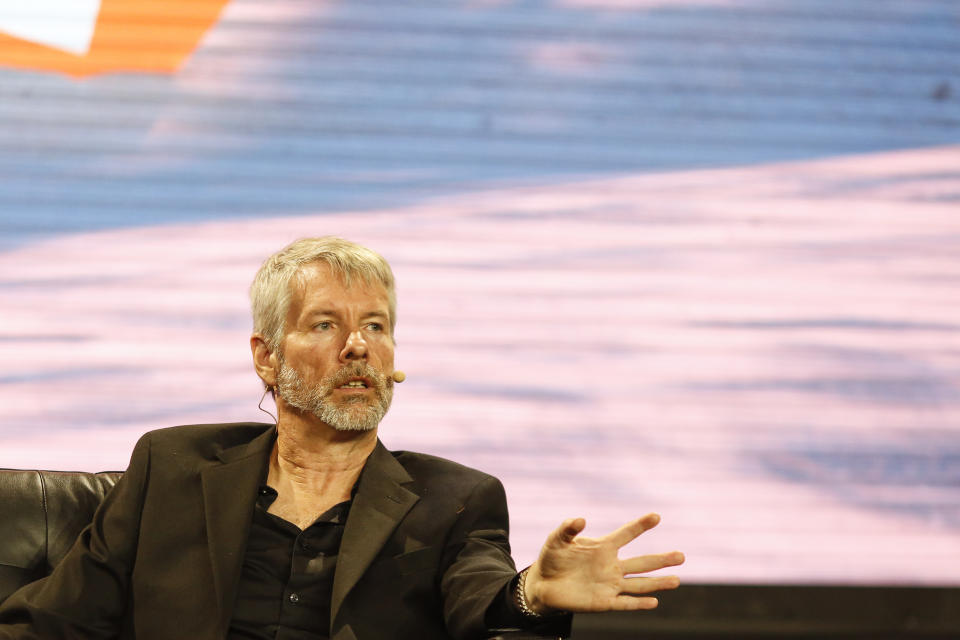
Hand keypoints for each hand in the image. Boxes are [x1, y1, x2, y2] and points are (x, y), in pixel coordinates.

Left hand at [523, 512, 683, 613]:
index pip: (626, 534)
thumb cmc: (552, 558)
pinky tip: (654, 602)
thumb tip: (581, 519)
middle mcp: (611, 566)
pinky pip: (624, 602)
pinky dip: (638, 603)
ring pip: (638, 584)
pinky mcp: (603, 602)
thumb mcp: (556, 540)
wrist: (543, 584)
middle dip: (661, 560)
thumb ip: (567, 529)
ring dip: (657, 582)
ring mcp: (609, 584)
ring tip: (676, 580)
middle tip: (681, 556)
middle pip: (641, 563)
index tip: (656, 516)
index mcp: (603, 547)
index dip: (640, 526)